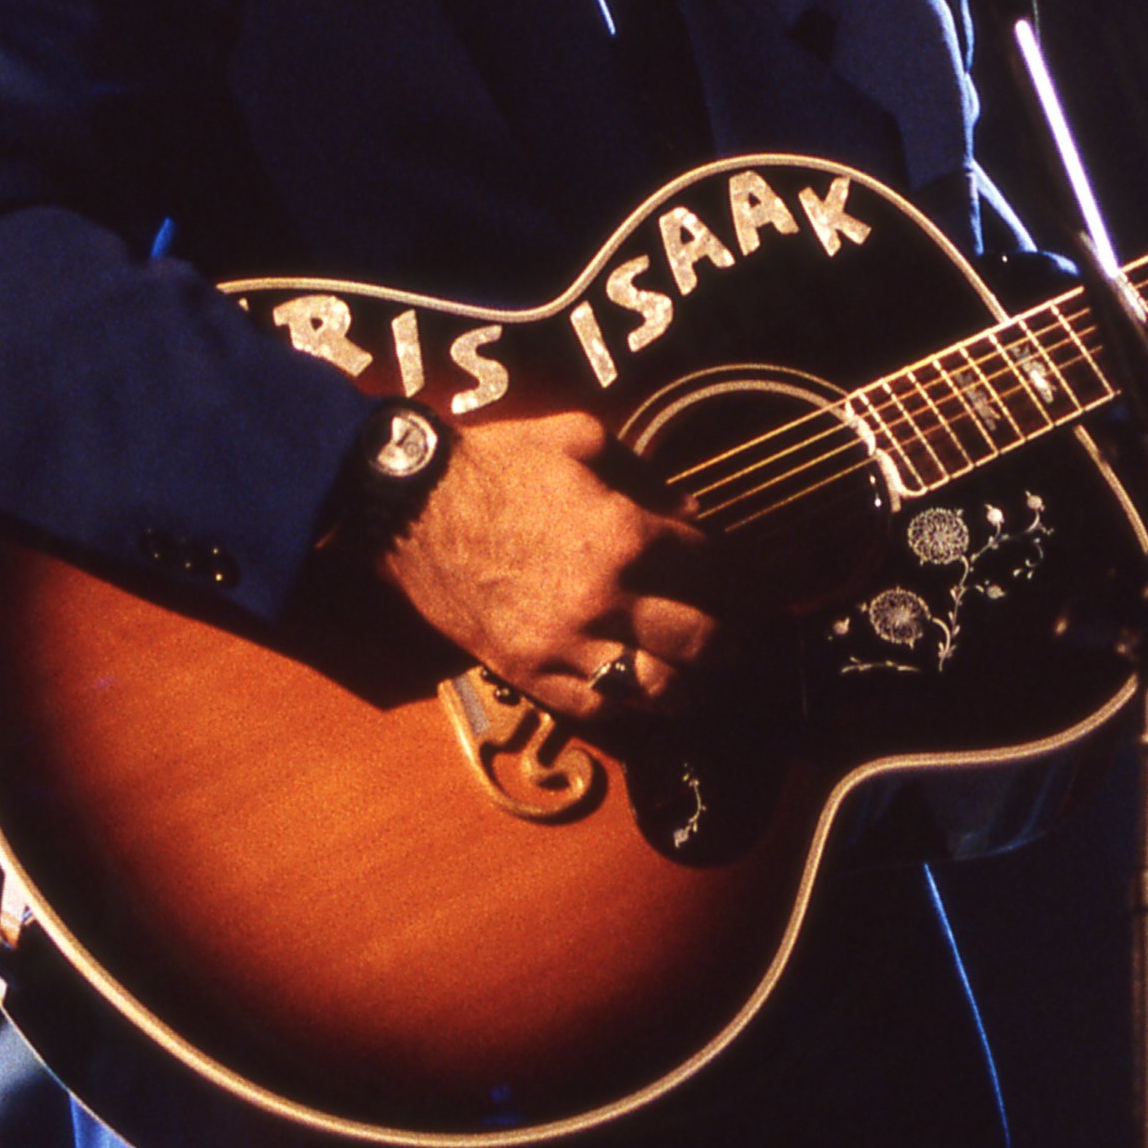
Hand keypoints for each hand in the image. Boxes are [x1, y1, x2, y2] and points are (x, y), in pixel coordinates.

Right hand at [375, 408, 717, 721]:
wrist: (412, 509)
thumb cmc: (496, 464)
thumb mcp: (579, 438)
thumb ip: (643, 472)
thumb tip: (689, 513)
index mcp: (625, 535)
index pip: (710, 566)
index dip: (731, 570)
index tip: (732, 574)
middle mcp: (607, 597)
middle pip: (701, 637)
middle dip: (728, 638)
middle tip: (735, 636)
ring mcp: (568, 643)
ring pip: (659, 687)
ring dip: (689, 684)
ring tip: (697, 676)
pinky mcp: (531, 673)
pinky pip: (599, 710)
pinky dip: (629, 707)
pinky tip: (639, 691)